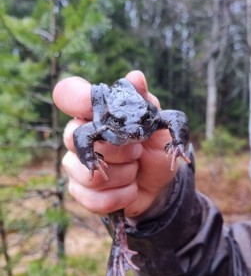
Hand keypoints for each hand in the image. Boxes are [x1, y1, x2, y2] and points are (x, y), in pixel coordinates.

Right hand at [53, 70, 176, 217]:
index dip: (77, 98)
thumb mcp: (157, 126)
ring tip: (135, 171)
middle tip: (137, 151)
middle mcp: (79, 137)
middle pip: (78, 140)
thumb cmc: (154, 150)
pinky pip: (94, 198)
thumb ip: (145, 103)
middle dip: (119, 151)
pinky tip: (130, 189)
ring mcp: (76, 166)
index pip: (67, 94)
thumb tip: (136, 77)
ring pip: (89, 174)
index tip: (103, 113)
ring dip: (124, 176)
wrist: (158, 185)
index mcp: (94, 114)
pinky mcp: (81, 192)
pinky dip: (121, 196)